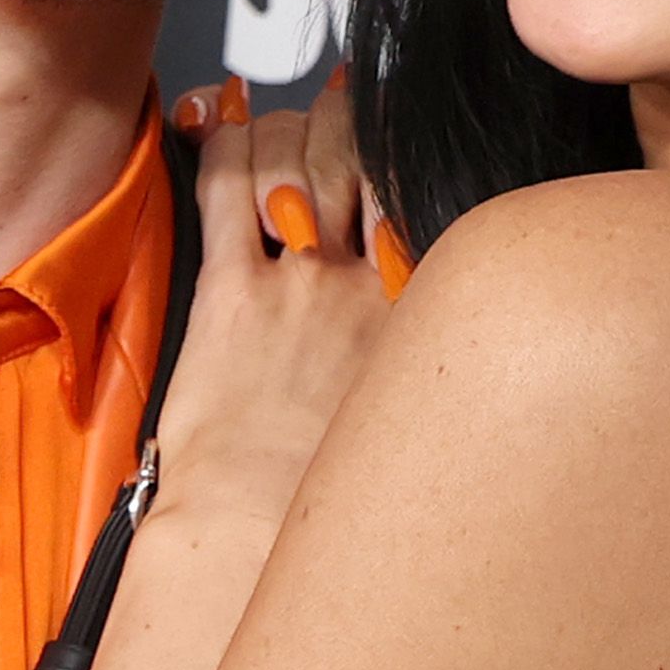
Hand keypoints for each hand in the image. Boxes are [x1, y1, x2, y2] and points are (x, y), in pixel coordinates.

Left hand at [98, 75, 388, 669]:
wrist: (257, 547)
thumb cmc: (331, 511)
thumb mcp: (424, 422)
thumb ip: (440, 358)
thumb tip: (449, 334)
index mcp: (431, 308)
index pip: (431, 180)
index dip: (410, 144)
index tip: (402, 135)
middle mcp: (374, 279)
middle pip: (365, 145)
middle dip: (345, 122)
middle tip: (333, 131)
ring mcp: (301, 280)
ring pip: (294, 148)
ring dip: (282, 130)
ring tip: (272, 139)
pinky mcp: (230, 292)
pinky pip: (225, 182)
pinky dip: (223, 140)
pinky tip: (220, 125)